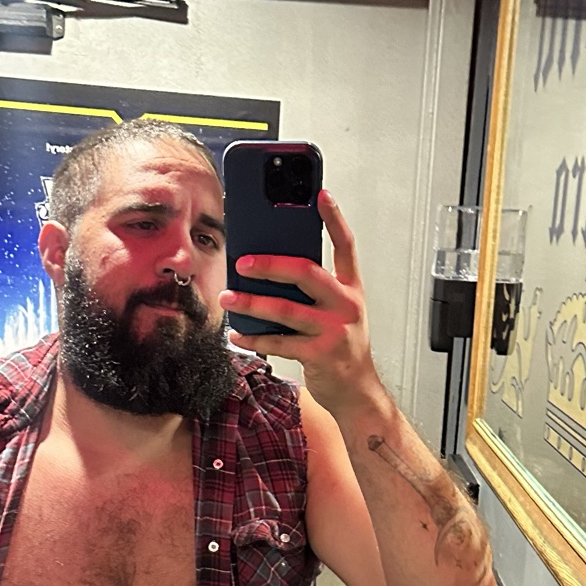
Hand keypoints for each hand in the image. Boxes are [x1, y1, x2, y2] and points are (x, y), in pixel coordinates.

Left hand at [220, 192, 381, 417]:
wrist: (357, 390)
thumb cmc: (341, 345)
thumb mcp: (337, 311)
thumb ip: (313, 289)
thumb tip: (269, 268)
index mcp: (350, 288)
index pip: (346, 246)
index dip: (334, 219)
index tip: (320, 195)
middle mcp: (345, 305)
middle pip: (307, 273)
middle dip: (271, 265)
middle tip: (243, 262)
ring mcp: (334, 331)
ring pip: (286, 310)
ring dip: (252, 303)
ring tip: (228, 298)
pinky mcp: (320, 355)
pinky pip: (279, 343)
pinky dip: (254, 338)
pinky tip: (237, 333)